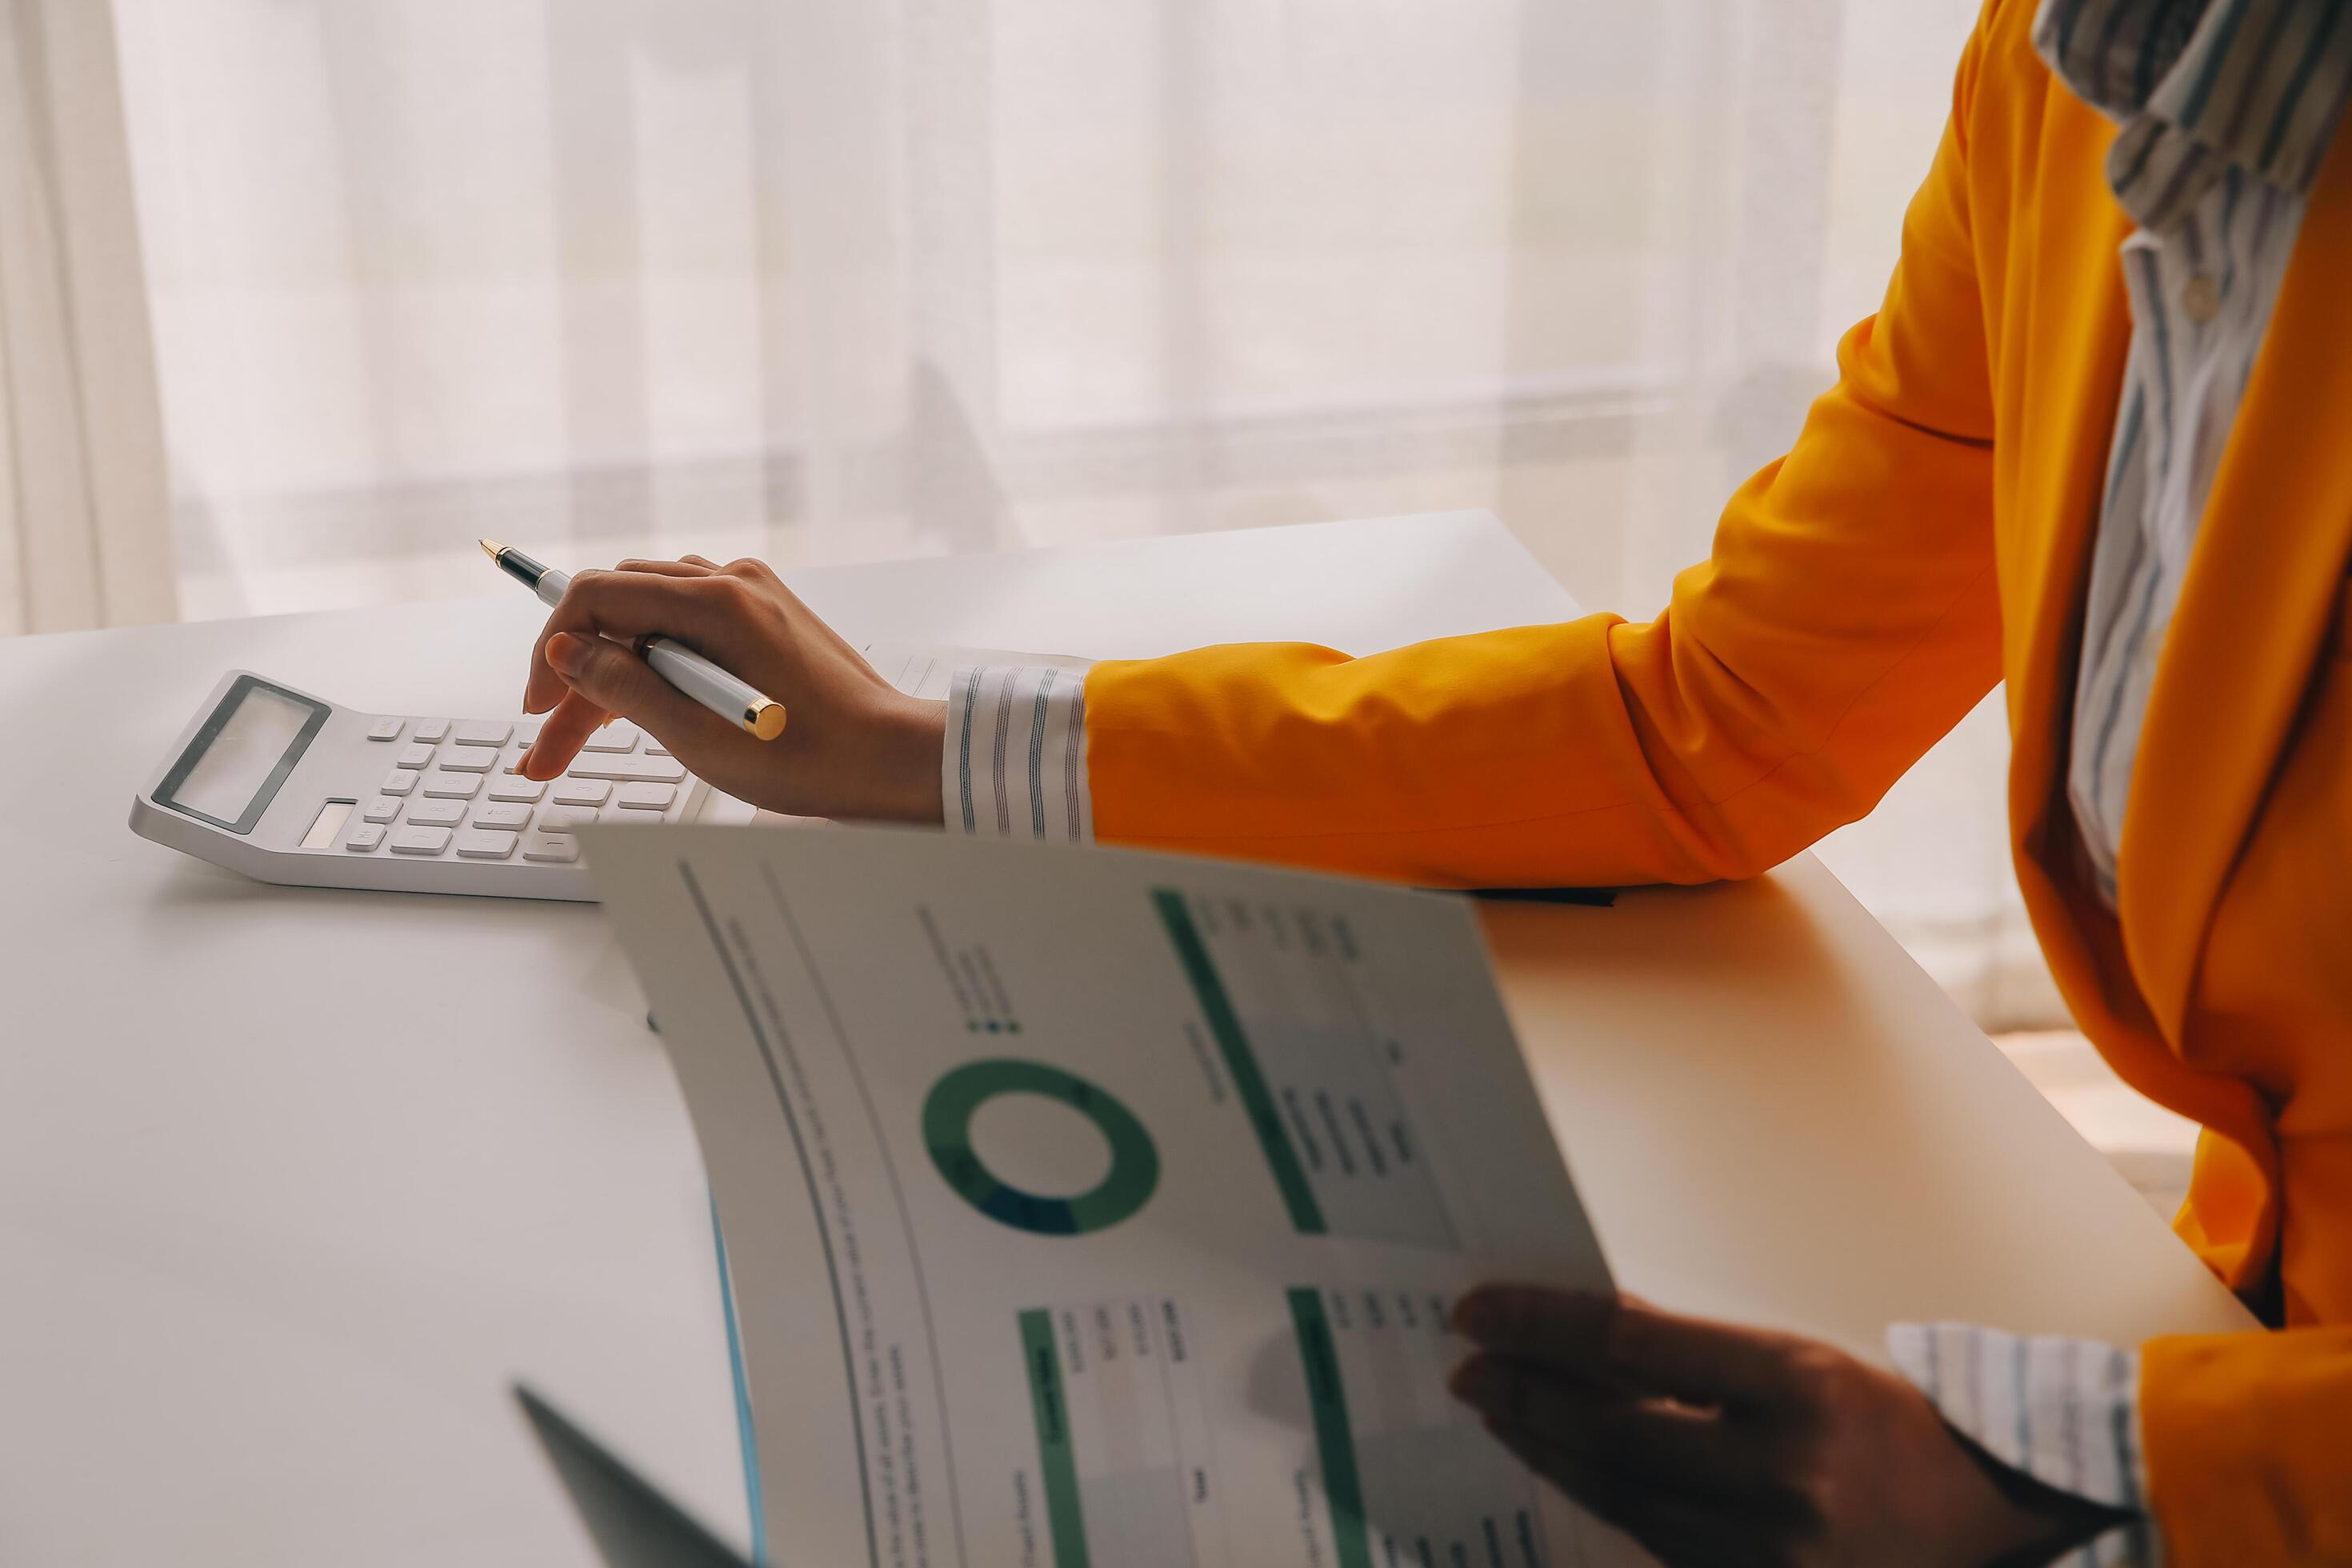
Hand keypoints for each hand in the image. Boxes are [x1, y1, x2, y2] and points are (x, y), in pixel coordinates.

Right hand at [516, 555, 945, 822]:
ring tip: (576, 742)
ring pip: (648, 621)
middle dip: (575, 672)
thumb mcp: (697, 736)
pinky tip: (635, 714)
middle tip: (545, 744)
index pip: (596, 596)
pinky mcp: (763, 619)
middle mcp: (734, 583)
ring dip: (610, 676)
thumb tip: (566, 651)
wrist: (892, 761)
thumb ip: (623, 688)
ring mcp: (752, 597)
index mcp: (717, 601)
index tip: (535, 707)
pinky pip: (686, 630)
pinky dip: (653, 669)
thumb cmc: (813, 758)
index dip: (552, 649)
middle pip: (618, 609)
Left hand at [1448, 1287, 2120, 1566]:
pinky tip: (1561, 1470)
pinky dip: (1600, 1503)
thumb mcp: (1794, 1362)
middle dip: (1526, 1395)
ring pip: (1622, 1496)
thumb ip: (1689, 1355)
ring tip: (1500, 1412)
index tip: (1481, 1311)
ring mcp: (1773, 1548)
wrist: (1985, 1515)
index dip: (1542, 1325)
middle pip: (1612, 1430)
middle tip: (1469, 1368)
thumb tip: (1576, 1334)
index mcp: (1796, 1386)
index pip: (1632, 1343)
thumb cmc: (1883, 1423)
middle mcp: (1783, 1473)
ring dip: (1547, 1451)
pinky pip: (1655, 1545)